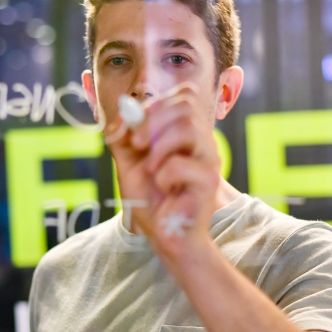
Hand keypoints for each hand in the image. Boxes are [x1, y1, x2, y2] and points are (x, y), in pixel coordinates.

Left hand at [106, 82, 220, 257]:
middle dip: (153, 119)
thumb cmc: (150, 200)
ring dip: (159, 146)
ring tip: (150, 168)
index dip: (156, 103)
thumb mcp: (128, 162)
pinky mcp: (208, 181)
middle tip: (136, 144)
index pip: (184, 95)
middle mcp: (202, 141)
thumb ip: (122, 137)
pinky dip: (163, 174)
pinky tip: (163, 187)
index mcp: (186, 132)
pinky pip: (182, 164)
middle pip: (186, 105)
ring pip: (188, 128)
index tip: (135, 127)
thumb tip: (122, 112)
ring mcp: (208, 160)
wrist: (164, 235)